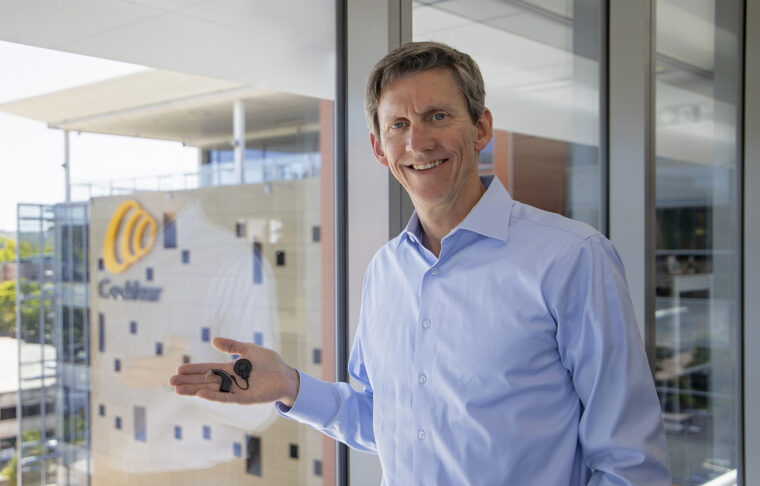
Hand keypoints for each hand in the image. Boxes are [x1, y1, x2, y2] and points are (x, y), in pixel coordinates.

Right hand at [169, 337, 299, 406]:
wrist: (286, 375)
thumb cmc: (269, 362)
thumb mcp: (249, 350)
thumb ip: (232, 346)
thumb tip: (213, 340)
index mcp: (230, 369)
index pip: (207, 369)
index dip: (193, 370)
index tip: (178, 369)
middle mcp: (230, 381)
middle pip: (205, 381)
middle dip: (188, 381)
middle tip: (170, 382)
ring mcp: (235, 390)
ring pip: (211, 390)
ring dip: (195, 390)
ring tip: (178, 390)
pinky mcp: (243, 398)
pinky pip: (226, 397)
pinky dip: (213, 396)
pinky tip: (201, 393)